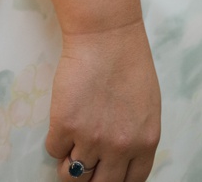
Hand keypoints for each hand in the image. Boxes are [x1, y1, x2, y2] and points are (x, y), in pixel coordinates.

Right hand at [44, 19, 160, 181]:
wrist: (106, 35)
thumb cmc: (128, 62)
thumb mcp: (147, 108)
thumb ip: (136, 137)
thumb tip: (120, 159)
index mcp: (145, 143)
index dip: (113, 181)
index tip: (103, 176)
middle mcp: (120, 147)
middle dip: (89, 180)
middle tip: (83, 166)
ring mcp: (92, 139)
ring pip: (72, 175)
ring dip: (68, 165)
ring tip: (69, 148)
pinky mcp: (65, 125)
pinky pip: (54, 150)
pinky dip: (56, 141)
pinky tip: (62, 122)